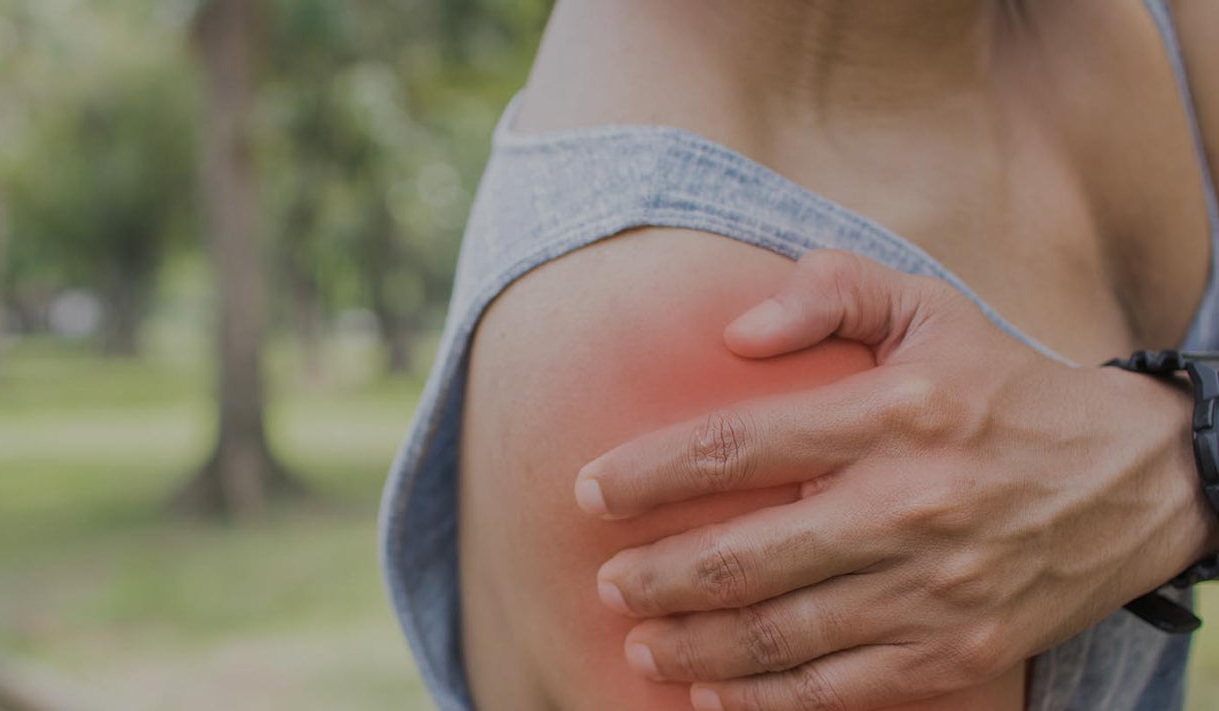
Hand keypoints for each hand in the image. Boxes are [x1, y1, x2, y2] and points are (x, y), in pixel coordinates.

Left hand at [573, 250, 1218, 710]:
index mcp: (890, 414)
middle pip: (744, 555)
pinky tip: (712, 694)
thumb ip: (827, 292)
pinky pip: (839, 688)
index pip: (736, 445)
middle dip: (657, 576)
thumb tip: (732, 330)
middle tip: (608, 583)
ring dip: (694, 648)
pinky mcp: (957, 651)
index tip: (589, 491)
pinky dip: (766, 701)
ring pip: (781, 634)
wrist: (1136, 482)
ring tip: (641, 644)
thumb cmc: (1005, 386)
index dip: (648, 474)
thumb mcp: (927, 308)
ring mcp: (932, 589)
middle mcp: (907, 506)